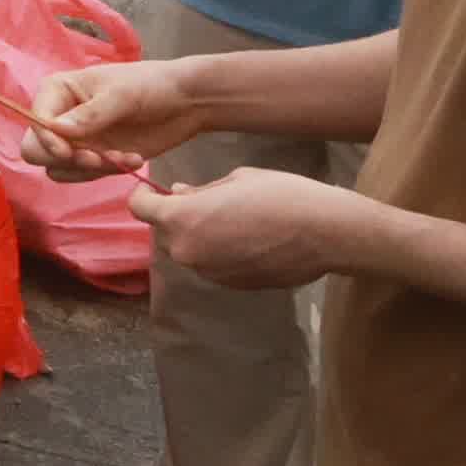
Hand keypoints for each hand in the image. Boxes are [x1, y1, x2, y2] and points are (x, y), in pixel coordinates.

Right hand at [26, 57, 213, 181]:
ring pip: (61, 169)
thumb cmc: (152, 85)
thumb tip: (56, 130)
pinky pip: (88, 175)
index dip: (46, 140)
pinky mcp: (96, 157)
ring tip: (123, 156)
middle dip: (67, 159)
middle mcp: (62, 117)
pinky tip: (134, 158)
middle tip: (97, 159)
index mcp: (59, 91)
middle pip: (37, 150)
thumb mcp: (122, 95)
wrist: (187, 101)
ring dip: (92, 169)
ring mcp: (78, 139)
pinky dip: (110, 172)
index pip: (35, 121)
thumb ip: (89, 114)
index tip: (68, 152)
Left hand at [129, 165, 358, 292]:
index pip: (139, 209)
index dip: (143, 195)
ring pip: (190, 250)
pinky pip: (212, 264)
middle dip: (176, 216)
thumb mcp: (237, 180)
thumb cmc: (282, 196)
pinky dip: (219, 251)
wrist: (326, 234)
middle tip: (203, 198)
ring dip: (199, 235)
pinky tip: (248, 238)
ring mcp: (209, 273)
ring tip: (233, 218)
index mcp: (183, 219)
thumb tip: (179, 194)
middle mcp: (188, 251)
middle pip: (165, 232)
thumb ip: (200, 191)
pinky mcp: (230, 285)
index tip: (153, 188)